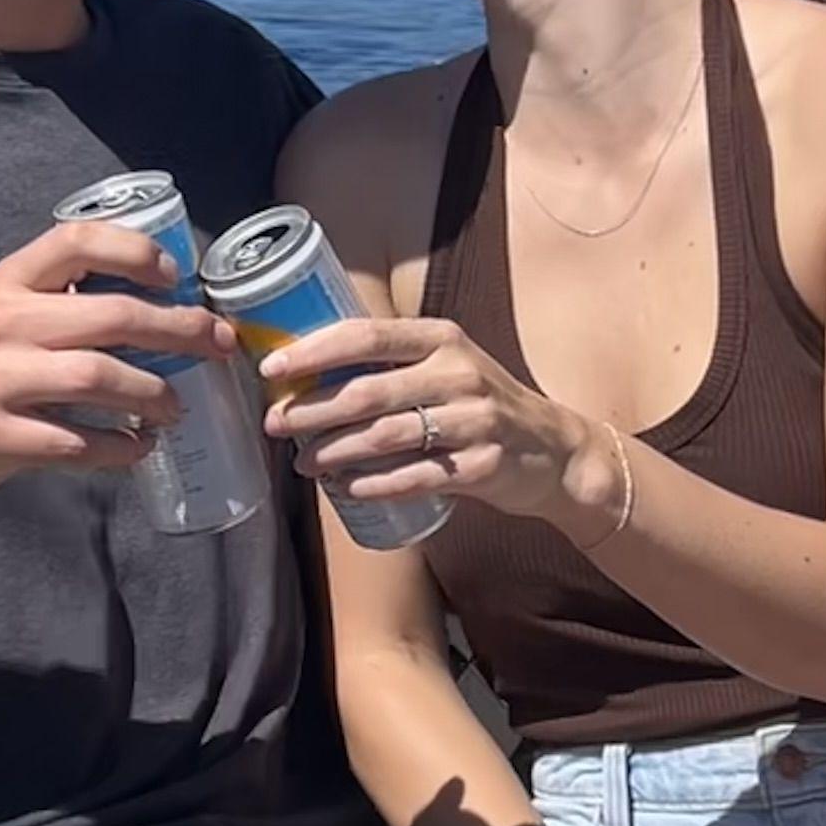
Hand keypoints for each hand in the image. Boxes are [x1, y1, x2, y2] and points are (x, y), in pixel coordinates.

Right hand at [0, 221, 224, 505]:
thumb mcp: (8, 313)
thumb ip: (66, 300)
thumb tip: (168, 302)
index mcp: (9, 282)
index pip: (75, 241)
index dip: (133, 250)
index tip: (174, 273)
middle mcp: (0, 322)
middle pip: (108, 316)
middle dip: (176, 329)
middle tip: (216, 343)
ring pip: (96, 378)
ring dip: (151, 394)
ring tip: (175, 407)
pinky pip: (75, 442)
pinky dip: (118, 447)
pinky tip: (138, 446)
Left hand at [258, 309, 620, 534]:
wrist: (554, 450)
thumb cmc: (480, 403)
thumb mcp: (446, 366)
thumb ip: (391, 363)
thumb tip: (306, 371)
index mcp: (442, 339)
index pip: (366, 336)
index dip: (314, 351)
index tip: (271, 368)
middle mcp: (459, 373)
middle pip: (367, 392)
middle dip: (311, 410)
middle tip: (275, 424)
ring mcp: (475, 419)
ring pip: (385, 437)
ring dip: (334, 452)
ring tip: (302, 463)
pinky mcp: (483, 465)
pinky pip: (416, 478)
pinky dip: (375, 485)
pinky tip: (347, 490)